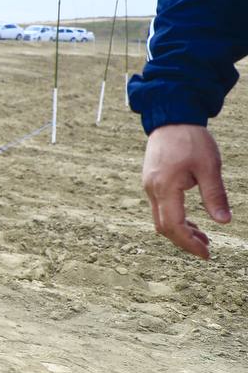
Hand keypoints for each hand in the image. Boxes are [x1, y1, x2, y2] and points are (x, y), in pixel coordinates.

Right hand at [141, 124, 230, 258]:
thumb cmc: (191, 140)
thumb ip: (215, 195)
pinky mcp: (152, 182)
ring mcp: (149, 186)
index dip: (189, 243)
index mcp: (165, 187)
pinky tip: (191, 220)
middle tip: (207, 249)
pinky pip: (160, 208)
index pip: (174, 226)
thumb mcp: (209, 167)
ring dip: (180, 231)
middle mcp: (152, 189)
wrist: (171, 118)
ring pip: (160, 219)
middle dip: (184, 241)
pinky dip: (174, 219)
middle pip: (163, 227)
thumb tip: (224, 222)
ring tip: (203, 236)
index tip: (206, 253)